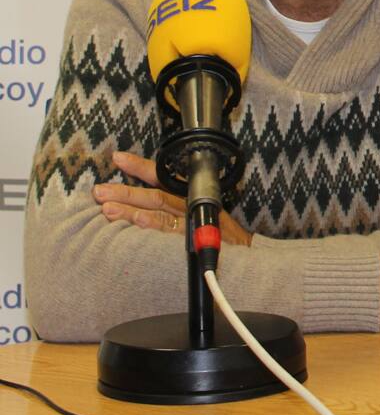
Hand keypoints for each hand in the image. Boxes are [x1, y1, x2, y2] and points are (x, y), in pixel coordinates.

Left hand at [93, 150, 252, 247]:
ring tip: (107, 207)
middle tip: (99, 191)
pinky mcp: (193, 235)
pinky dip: (153, 223)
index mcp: (188, 195)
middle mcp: (189, 203)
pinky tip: (136, 221)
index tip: (118, 157)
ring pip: (158, 209)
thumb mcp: (200, 216)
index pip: (163, 177)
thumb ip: (173, 212)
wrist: (245, 256)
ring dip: (131, 207)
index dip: (140, 167)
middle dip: (125, 191)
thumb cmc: (219, 237)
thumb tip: (138, 209)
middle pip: (154, 194)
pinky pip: (169, 228)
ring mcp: (191, 219)